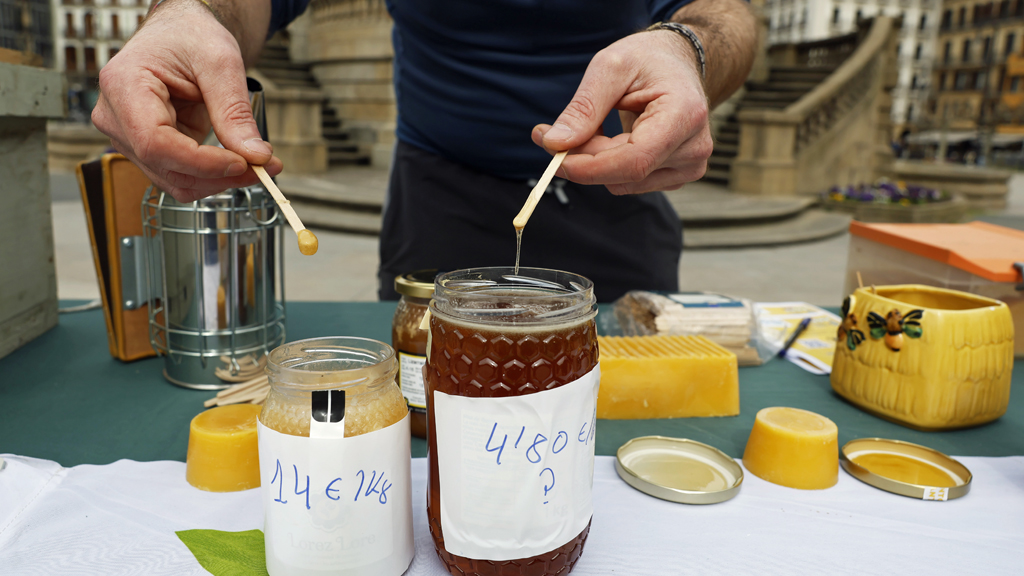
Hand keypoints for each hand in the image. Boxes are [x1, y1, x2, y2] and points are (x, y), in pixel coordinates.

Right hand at [92, 0, 281, 201]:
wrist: (181, 34)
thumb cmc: (192, 36)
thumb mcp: (221, 63)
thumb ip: (234, 111)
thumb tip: (256, 157)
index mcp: (124, 85)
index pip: (154, 142)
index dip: (200, 162)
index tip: (243, 163)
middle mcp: (116, 116)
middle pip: (165, 167)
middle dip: (219, 175)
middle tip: (266, 168)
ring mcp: (128, 137)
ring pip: (174, 180)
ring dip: (219, 180)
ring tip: (259, 165)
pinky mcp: (148, 149)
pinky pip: (180, 175)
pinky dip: (213, 175)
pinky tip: (240, 162)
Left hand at [531, 30, 711, 194]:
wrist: (675, 64)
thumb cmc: (648, 59)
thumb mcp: (610, 67)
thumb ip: (584, 107)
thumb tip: (555, 144)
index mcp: (685, 115)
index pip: (635, 160)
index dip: (590, 167)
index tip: (554, 157)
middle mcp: (693, 148)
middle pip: (624, 173)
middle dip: (582, 158)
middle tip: (550, 133)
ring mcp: (688, 166)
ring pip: (622, 182)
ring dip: (593, 161)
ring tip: (591, 126)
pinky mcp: (676, 176)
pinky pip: (628, 182)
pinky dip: (607, 165)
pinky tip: (608, 139)